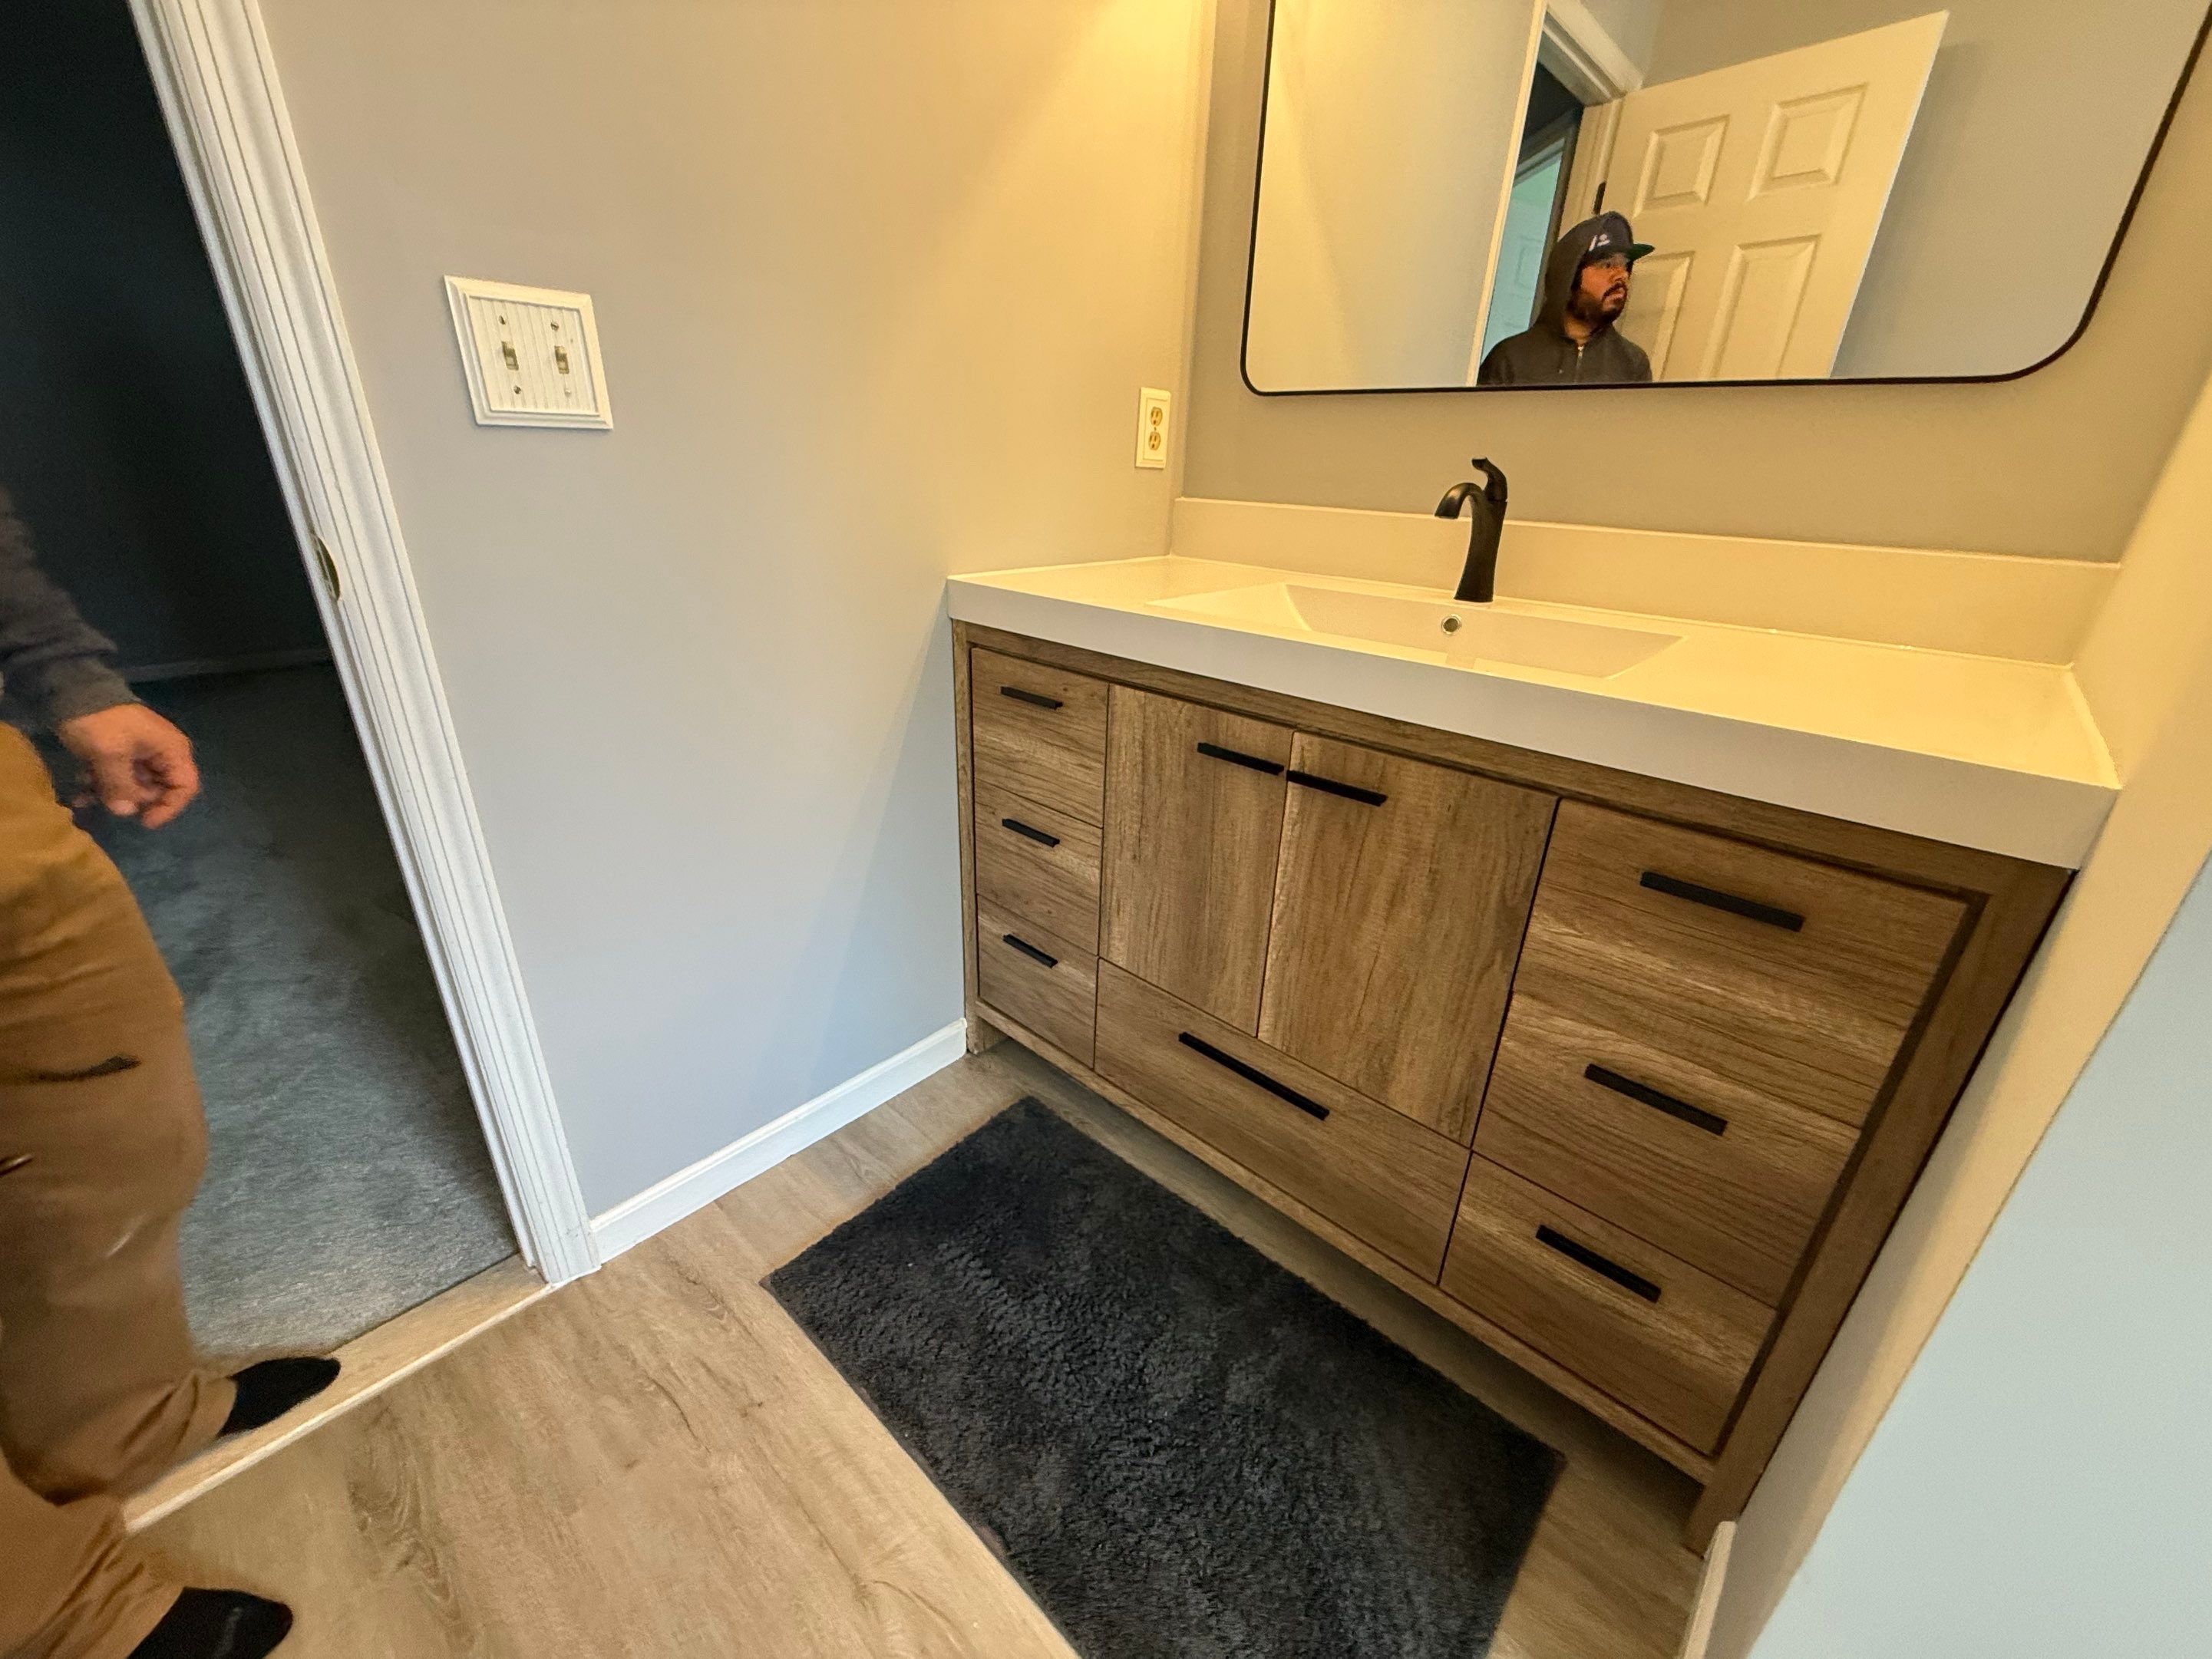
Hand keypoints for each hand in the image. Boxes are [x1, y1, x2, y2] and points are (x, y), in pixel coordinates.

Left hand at [56, 703, 200, 827]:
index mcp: (171, 750)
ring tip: (85, 795)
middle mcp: (162, 754)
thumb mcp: (110, 754)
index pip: (185, 786)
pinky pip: (119, 778)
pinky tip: (81, 791)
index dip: (169, 807)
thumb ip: (120, 785)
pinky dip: (102, 787)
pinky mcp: (122, 755)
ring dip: (111, 795)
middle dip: (132, 801)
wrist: (73, 692)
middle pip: (158, 790)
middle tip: (108, 802)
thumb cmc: (100, 722)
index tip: (143, 821)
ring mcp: (141, 755)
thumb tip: (126, 813)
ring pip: (135, 787)